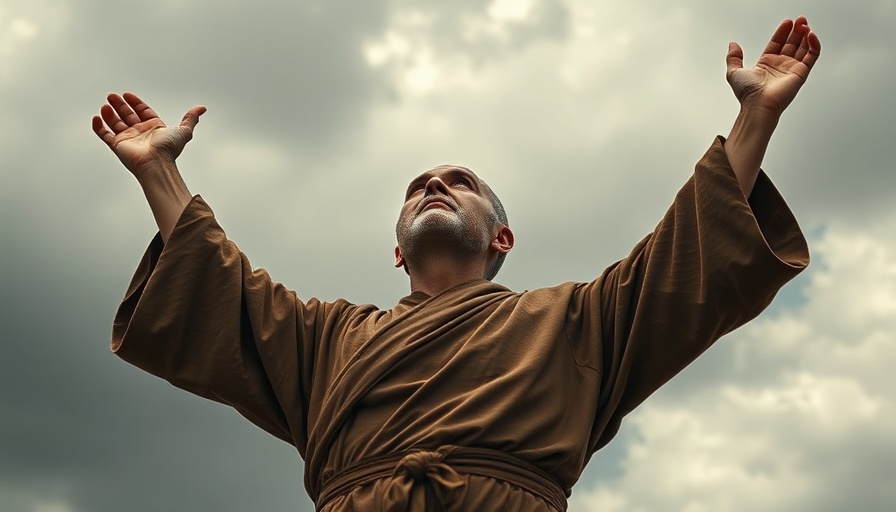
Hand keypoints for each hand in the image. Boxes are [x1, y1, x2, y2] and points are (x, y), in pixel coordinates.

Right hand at [92, 92, 206, 178]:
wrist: (156, 163)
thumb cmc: (169, 149)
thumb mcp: (184, 130)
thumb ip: (191, 118)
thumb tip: (202, 108)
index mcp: (154, 128)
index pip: (142, 111)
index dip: (135, 102)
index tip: (127, 95)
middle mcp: (140, 133)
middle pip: (127, 115)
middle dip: (120, 105)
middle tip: (112, 95)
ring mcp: (128, 139)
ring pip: (115, 123)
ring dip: (109, 113)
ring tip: (106, 104)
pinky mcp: (117, 145)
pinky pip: (104, 134)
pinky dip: (99, 127)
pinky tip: (97, 117)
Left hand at [726, 16, 820, 115]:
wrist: (758, 104)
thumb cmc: (747, 93)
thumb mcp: (734, 72)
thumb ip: (733, 57)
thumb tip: (733, 45)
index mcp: (766, 64)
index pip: (777, 43)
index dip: (782, 32)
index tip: (787, 22)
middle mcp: (780, 66)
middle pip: (791, 43)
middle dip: (796, 31)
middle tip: (800, 20)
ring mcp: (791, 69)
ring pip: (803, 48)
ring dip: (805, 35)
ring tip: (804, 24)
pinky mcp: (801, 73)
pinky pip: (812, 56)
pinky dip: (814, 45)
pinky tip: (810, 35)